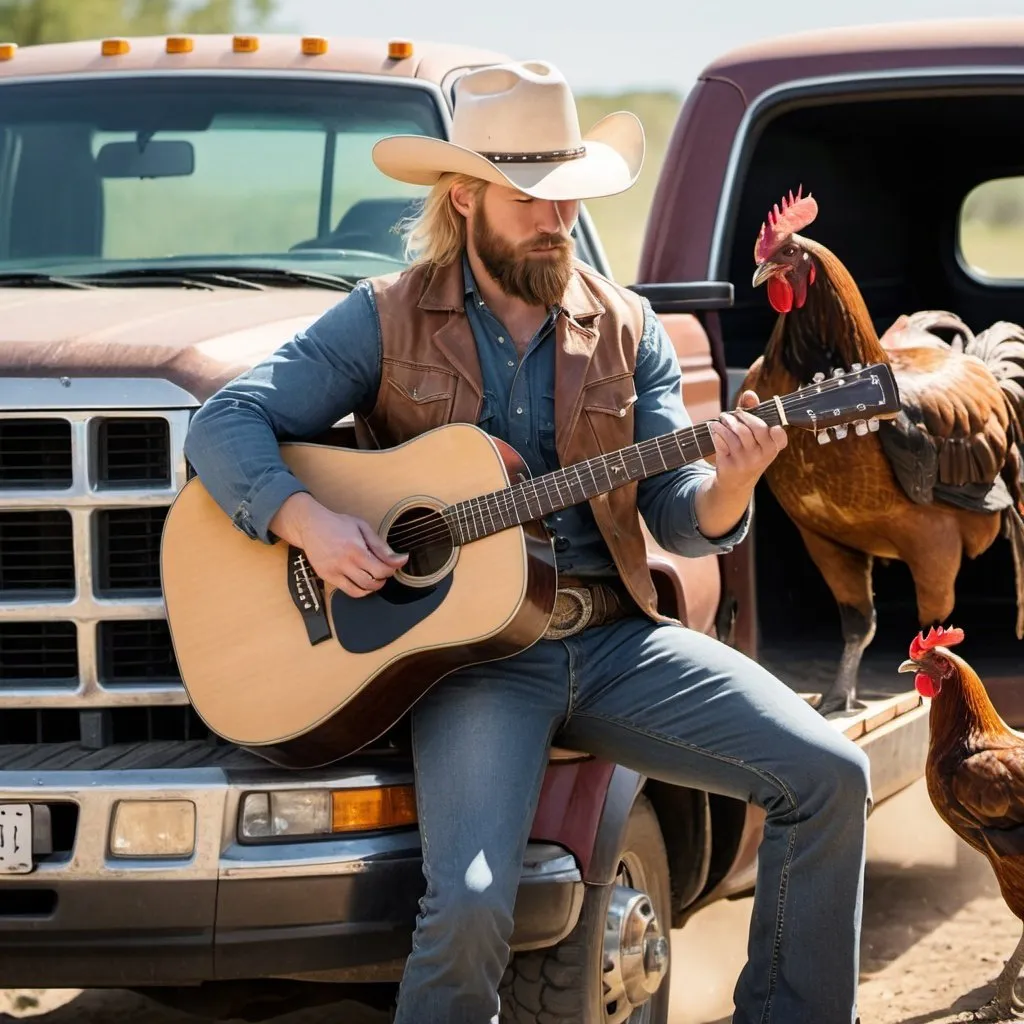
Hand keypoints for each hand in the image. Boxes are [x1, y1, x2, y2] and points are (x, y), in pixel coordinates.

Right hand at [271, 493, 407, 597]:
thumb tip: (400, 559)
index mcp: (356, 549)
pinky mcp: (327, 577)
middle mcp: (344, 563)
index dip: (391, 570)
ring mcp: (334, 572)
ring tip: (374, 576)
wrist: (311, 526)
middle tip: (384, 571)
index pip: (381, 569)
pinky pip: (348, 591)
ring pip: (361, 590)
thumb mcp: (363, 528)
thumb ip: (381, 546)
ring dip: (373, 586)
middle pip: (372, 582)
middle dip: (383, 579)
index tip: (393, 565)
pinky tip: (363, 582)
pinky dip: (360, 590)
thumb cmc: (338, 524)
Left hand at [707, 389, 787, 493]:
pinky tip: (715, 429)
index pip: (779, 436)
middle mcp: (762, 456)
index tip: (764, 422)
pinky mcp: (729, 466)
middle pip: (755, 428)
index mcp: (773, 448)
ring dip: (725, 422)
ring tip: (721, 419)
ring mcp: (745, 462)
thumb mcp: (755, 437)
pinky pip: (721, 442)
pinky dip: (716, 432)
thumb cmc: (748, 452)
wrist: (735, 483)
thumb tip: (749, 394)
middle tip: (732, 413)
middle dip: (741, 415)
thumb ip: (753, 412)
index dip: (774, 428)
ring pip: (735, 433)